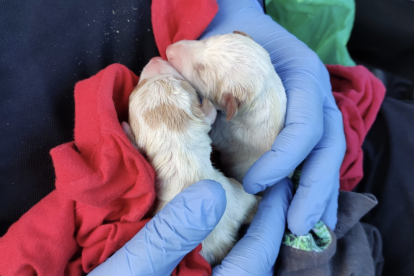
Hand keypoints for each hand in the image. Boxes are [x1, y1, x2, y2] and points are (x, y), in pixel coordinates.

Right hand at [88, 178, 291, 275]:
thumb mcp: (130, 271)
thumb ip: (171, 235)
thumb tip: (213, 193)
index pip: (258, 256)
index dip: (272, 220)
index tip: (278, 188)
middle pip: (254, 264)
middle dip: (263, 229)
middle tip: (266, 194)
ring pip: (235, 267)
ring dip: (244, 239)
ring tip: (246, 206)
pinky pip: (213, 269)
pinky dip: (220, 250)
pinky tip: (208, 229)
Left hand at [200, 0, 345, 234]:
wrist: (239, 31)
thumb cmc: (231, 42)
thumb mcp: (223, 52)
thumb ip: (209, 72)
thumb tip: (181, 94)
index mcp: (303, 76)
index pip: (304, 124)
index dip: (284, 157)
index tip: (254, 182)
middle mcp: (316, 99)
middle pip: (327, 149)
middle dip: (314, 189)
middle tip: (297, 225)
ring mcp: (314, 116)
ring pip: (326, 161)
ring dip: (319, 199)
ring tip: (307, 233)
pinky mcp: (304, 131)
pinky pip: (314, 162)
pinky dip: (310, 190)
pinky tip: (305, 216)